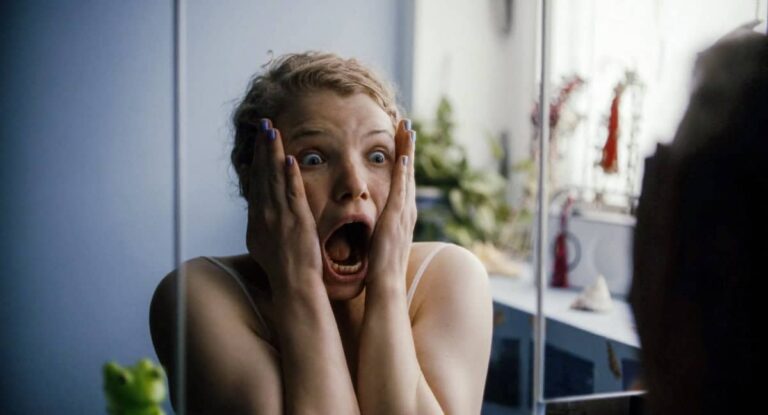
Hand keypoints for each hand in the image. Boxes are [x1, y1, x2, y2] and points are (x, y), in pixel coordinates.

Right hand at [245, 119, 323, 296]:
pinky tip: (289, 158)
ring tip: (272, 131)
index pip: (256, 182)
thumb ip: (264, 225)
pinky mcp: (296, 221)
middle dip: (262, 147)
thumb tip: (262, 213)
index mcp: (256, 219)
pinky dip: (290, 175)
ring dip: (273, 153)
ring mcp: (279, 217)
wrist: (293, 285)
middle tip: (263, 123)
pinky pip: (292, 193)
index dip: (257, 159)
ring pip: (274, 178)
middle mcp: (264, 215)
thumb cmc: (284, 270)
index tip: (259, 140)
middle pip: (262, 174)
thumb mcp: (265, 245)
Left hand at [366, 119, 416, 286]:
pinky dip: (402, 174)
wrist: (387, 287)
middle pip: (408, 173)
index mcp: (400, 216)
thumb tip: (371, 221)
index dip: (403, 159)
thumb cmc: (379, 269)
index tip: (400, 139)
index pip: (402, 181)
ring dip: (408, 153)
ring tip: (408, 130)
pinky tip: (401, 157)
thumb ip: (377, 228)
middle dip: (408, 148)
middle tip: (407, 124)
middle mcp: (406, 211)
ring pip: (406, 177)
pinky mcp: (397, 220)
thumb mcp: (378, 242)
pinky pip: (401, 192)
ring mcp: (404, 215)